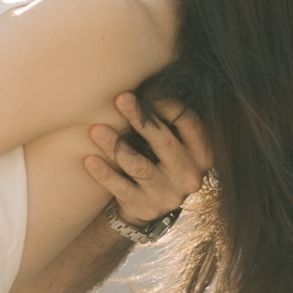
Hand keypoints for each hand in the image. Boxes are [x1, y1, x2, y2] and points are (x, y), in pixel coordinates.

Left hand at [85, 92, 213, 225]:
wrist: (148, 208)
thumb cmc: (160, 163)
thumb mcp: (175, 146)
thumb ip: (170, 123)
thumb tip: (151, 84)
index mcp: (203, 156)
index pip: (189, 124)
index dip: (168, 105)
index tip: (147, 91)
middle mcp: (190, 177)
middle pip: (164, 142)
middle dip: (140, 119)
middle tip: (121, 98)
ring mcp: (168, 195)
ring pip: (138, 166)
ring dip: (115, 145)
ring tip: (96, 130)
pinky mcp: (145, 208)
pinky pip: (120, 188)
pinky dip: (104, 173)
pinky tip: (89, 159)